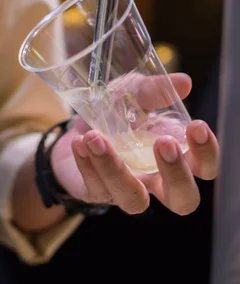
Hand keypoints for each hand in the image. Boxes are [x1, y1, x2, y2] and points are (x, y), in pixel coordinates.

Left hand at [51, 73, 218, 215]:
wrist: (76, 125)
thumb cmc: (116, 112)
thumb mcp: (134, 93)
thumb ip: (154, 90)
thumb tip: (184, 82)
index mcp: (175, 157)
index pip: (204, 167)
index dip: (206, 152)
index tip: (196, 126)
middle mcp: (156, 181)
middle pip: (183, 200)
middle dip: (177, 174)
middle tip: (163, 142)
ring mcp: (126, 190)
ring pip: (134, 201)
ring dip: (115, 169)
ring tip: (96, 137)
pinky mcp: (96, 193)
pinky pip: (96, 187)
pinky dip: (87, 164)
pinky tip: (80, 142)